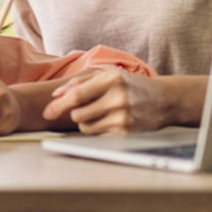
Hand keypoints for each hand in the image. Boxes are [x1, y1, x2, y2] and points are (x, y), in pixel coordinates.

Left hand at [43, 68, 169, 134]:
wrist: (164, 100)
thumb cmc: (130, 84)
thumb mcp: (108, 74)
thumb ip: (80, 82)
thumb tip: (55, 95)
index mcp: (112, 79)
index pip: (77, 95)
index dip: (59, 105)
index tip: (47, 112)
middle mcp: (118, 98)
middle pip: (78, 114)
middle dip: (76, 113)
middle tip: (86, 107)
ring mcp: (123, 118)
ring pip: (86, 127)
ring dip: (86, 122)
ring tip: (100, 113)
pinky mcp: (126, 134)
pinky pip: (98, 136)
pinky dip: (98, 130)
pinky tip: (110, 121)